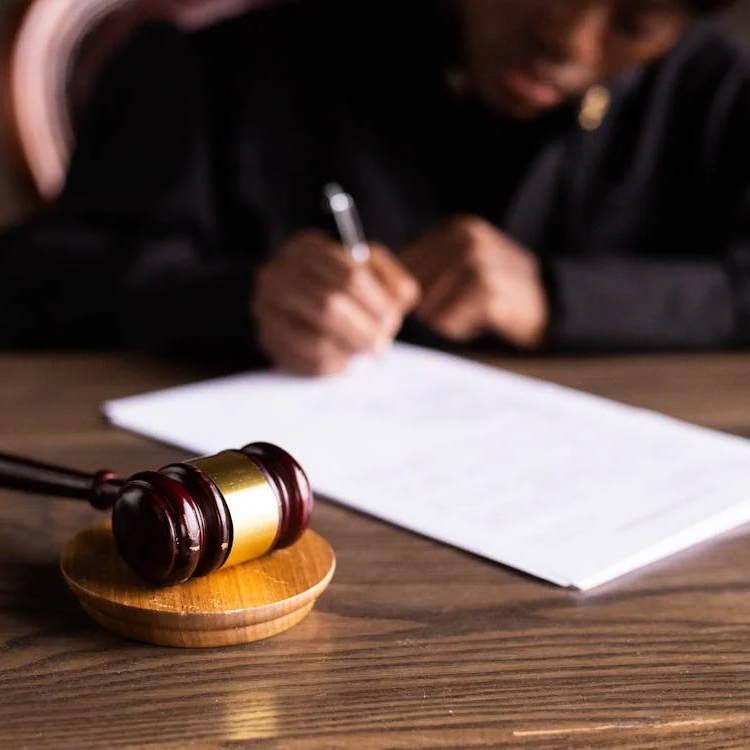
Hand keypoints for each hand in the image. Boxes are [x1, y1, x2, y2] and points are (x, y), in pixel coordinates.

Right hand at [252, 229, 418, 374]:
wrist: (302, 301)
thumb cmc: (344, 284)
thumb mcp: (372, 270)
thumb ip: (392, 281)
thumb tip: (398, 302)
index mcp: (306, 248)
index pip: (350, 276)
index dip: (377, 303)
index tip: (391, 319)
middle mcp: (277, 274)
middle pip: (330, 307)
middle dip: (364, 331)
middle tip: (381, 344)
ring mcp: (266, 308)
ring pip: (317, 340)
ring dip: (349, 350)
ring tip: (362, 350)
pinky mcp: (267, 339)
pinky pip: (306, 362)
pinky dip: (334, 366)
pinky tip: (344, 360)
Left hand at [400, 215, 548, 348]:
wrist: (553, 304)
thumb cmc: (501, 290)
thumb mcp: (468, 262)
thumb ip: (431, 266)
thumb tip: (385, 288)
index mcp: (457, 228)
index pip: (405, 264)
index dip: (413, 291)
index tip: (439, 298)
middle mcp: (465, 239)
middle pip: (413, 288)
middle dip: (431, 307)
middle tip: (464, 306)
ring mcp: (476, 262)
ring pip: (427, 307)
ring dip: (446, 320)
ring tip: (474, 311)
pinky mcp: (485, 290)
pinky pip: (447, 322)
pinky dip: (460, 329)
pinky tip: (483, 320)